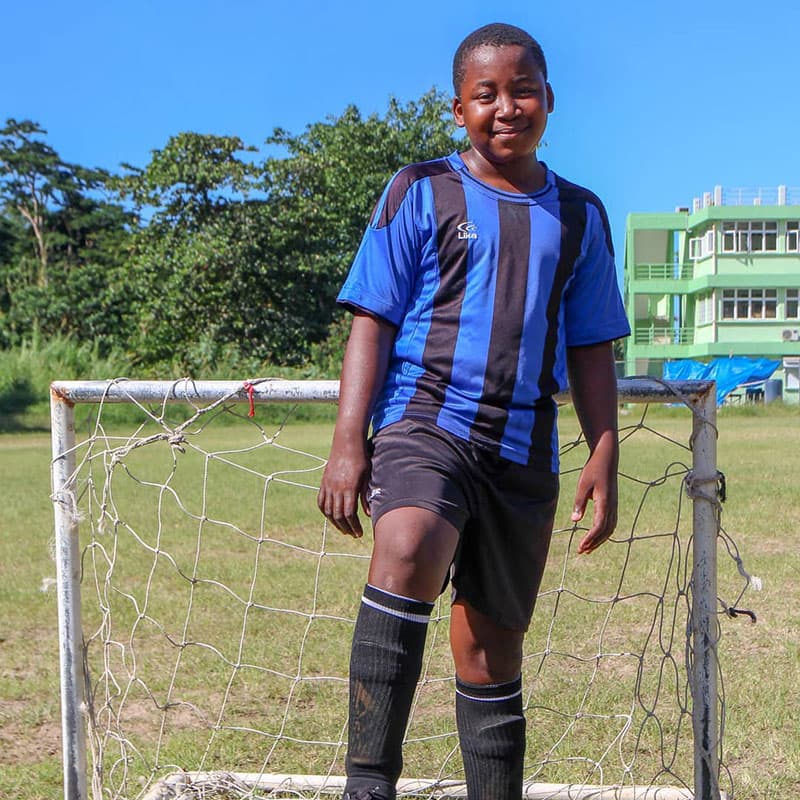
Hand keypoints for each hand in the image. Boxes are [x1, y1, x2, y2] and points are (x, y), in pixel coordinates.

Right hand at [317, 438, 370, 537]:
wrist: (346, 443)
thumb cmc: (361, 459)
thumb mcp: (367, 476)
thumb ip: (366, 496)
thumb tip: (368, 515)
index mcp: (349, 487)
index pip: (350, 514)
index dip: (354, 526)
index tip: (359, 533)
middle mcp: (336, 488)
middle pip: (338, 515)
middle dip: (346, 528)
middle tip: (353, 534)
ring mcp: (328, 486)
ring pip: (328, 510)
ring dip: (335, 523)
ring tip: (343, 529)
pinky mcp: (324, 483)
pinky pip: (321, 501)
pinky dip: (325, 512)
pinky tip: (331, 517)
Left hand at [570, 440, 617, 554]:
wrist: (606, 458)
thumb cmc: (592, 470)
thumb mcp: (582, 485)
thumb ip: (579, 503)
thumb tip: (575, 520)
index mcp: (605, 503)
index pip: (599, 526)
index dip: (590, 539)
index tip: (581, 546)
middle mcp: (612, 506)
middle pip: (605, 531)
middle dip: (594, 543)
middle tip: (581, 551)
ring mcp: (614, 505)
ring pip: (610, 529)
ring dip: (599, 540)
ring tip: (587, 548)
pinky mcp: (613, 504)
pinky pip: (610, 523)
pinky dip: (603, 533)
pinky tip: (595, 536)